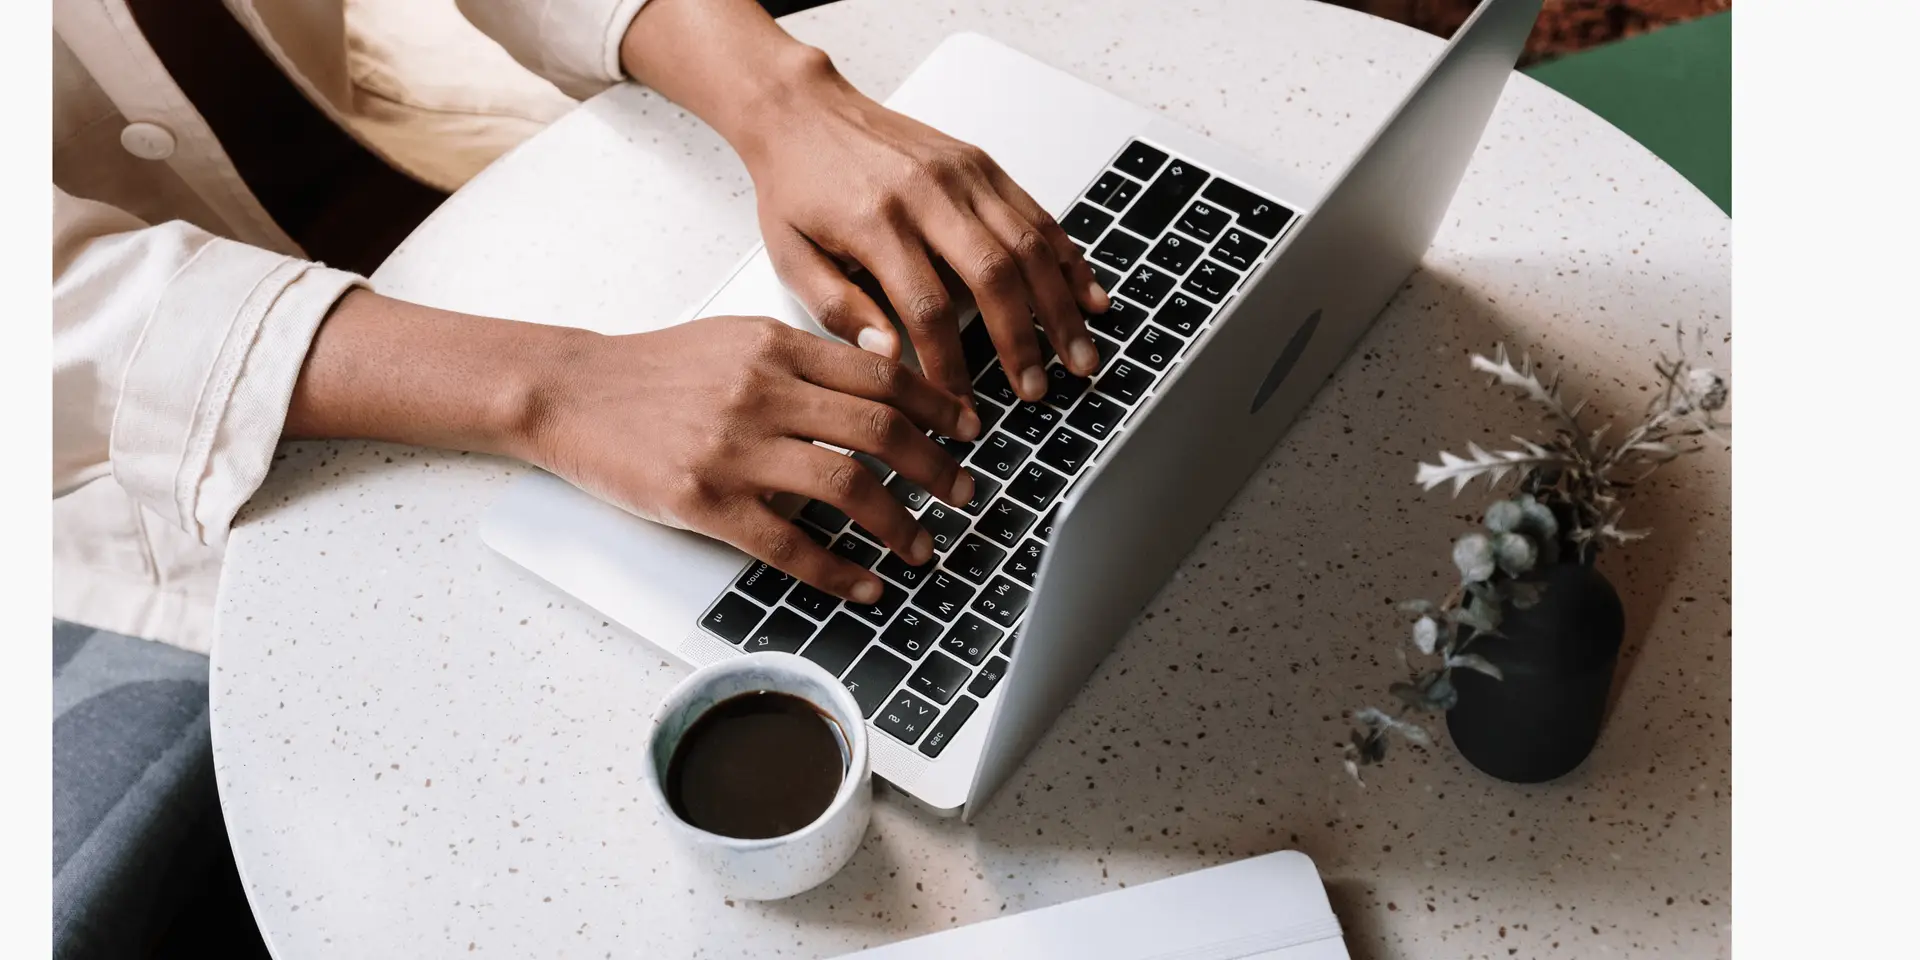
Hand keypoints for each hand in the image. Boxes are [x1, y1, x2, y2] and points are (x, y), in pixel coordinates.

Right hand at [524, 316, 981, 602]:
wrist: (570, 393)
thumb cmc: (654, 371)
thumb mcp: (735, 340)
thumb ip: (803, 357)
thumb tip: (880, 381)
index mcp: (775, 346)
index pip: (881, 372)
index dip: (937, 405)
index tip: (968, 430)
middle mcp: (762, 392)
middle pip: (880, 428)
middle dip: (936, 466)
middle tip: (964, 492)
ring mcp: (733, 449)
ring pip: (846, 485)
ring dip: (899, 522)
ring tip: (922, 545)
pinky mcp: (705, 501)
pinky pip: (790, 544)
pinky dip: (839, 570)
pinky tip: (864, 584)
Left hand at [617, 0, 1109, 403]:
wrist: (803, 111)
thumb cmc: (796, 186)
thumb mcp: (791, 256)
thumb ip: (839, 310)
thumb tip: (888, 358)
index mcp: (875, 221)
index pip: (926, 308)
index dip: (951, 365)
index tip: (961, 407)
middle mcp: (926, 192)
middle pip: (994, 275)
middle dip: (1024, 341)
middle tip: (1040, 390)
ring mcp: (962, 174)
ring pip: (1029, 244)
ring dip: (1061, 307)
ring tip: (1080, 356)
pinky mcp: (981, 164)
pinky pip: (1037, 214)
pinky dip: (1070, 258)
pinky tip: (1089, 295)